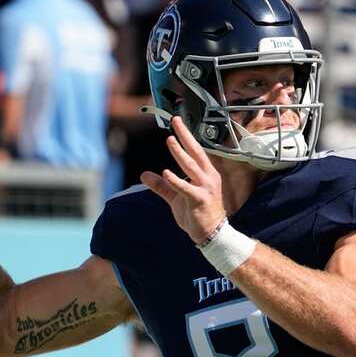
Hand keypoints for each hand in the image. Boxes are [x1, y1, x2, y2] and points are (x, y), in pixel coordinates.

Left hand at [140, 116, 225, 243]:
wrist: (211, 235)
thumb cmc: (197, 214)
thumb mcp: (175, 197)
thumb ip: (161, 185)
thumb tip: (144, 174)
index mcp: (205, 174)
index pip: (195, 151)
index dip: (186, 136)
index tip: (177, 122)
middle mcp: (208, 177)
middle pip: (196, 152)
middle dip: (185, 136)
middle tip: (176, 121)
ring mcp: (205, 188)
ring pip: (191, 166)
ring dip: (180, 153)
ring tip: (170, 140)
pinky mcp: (200, 200)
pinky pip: (187, 189)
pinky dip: (176, 181)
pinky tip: (166, 172)